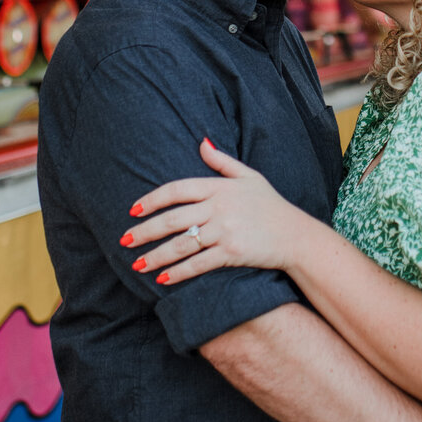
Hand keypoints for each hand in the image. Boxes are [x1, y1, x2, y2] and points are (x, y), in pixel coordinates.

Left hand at [123, 141, 306, 280]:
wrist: (296, 236)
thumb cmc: (271, 206)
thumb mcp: (250, 176)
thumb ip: (222, 161)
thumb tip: (201, 142)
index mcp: (220, 187)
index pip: (177, 190)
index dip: (153, 200)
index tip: (134, 210)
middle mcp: (220, 208)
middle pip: (173, 219)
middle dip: (145, 231)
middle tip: (125, 239)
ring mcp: (225, 232)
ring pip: (181, 244)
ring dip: (156, 256)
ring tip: (136, 265)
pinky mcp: (232, 254)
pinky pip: (198, 264)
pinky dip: (179, 273)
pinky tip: (163, 279)